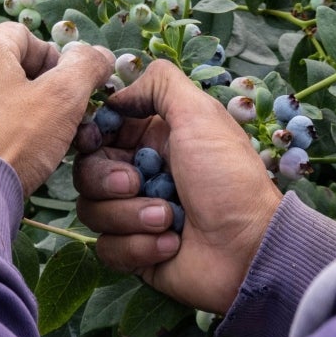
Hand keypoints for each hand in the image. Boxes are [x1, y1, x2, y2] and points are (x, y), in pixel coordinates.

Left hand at [0, 22, 112, 196]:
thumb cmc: (11, 140)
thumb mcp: (61, 98)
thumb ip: (85, 68)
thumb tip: (99, 54)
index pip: (24, 35)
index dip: (54, 56)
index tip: (70, 87)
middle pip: (11, 69)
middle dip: (44, 91)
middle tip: (65, 119)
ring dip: (25, 117)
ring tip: (44, 146)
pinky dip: (1, 138)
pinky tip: (14, 162)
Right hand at [74, 60, 280, 313]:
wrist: (249, 249)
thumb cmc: (229, 178)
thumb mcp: (200, 114)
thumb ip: (160, 84)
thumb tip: (118, 94)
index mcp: (153, 140)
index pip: (99, 133)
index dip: (91, 137)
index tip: (95, 140)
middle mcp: (140, 175)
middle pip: (86, 172)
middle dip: (109, 180)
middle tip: (137, 184)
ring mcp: (135, 215)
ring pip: (92, 212)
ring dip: (130, 216)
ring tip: (169, 220)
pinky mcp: (136, 252)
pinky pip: (108, 248)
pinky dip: (139, 247)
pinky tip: (171, 245)